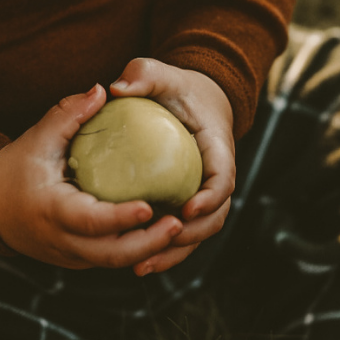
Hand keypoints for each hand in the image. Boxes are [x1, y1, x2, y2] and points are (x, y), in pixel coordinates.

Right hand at [0, 84, 184, 268]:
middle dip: (148, 243)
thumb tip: (102, 90)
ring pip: (115, 261)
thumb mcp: (37, 138)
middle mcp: (62, 240)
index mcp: (52, 210)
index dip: (120, 218)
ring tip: (177, 228)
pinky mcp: (80, 259)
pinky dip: (137, 250)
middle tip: (178, 224)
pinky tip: (162, 233)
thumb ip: (68, 114)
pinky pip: (112, 258)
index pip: (90, 221)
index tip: (149, 207)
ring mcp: (71, 255)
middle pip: (111, 254)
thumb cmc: (16, 168)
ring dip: (148, 249)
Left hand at [109, 58, 235, 276]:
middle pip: (215, 217)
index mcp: (218, 148)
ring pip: (199, 233)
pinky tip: (136, 262)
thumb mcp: (162, 73)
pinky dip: (165, 250)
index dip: (209, 199)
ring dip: (175, 254)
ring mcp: (204, 195)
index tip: (186, 211)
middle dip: (190, 238)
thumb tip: (117, 88)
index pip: (223, 179)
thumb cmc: (177, 87)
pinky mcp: (188, 205)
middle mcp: (216, 177)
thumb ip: (143, 73)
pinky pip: (182, 234)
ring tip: (142, 266)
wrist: (194, 101)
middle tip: (158, 247)